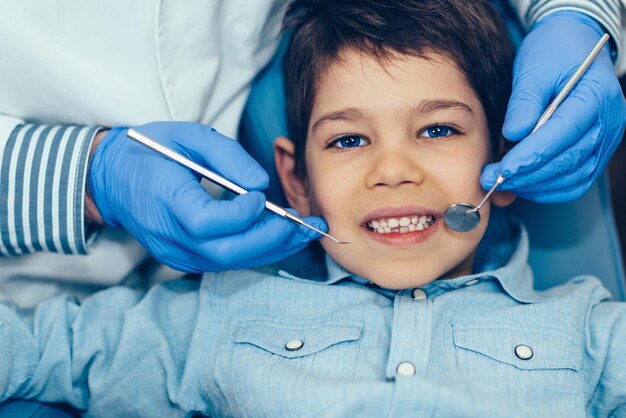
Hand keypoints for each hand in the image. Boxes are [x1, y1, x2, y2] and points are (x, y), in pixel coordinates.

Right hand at [87, 122, 326, 272]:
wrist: (112, 180)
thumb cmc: (151, 152)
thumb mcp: (189, 136)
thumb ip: (228, 157)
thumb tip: (262, 185)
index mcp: (164, 202)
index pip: (209, 223)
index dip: (244, 214)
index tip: (262, 195)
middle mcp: (168, 236)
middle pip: (227, 252)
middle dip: (273, 239)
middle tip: (306, 225)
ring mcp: (174, 253)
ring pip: (230, 262)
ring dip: (271, 248)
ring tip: (303, 232)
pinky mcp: (182, 260)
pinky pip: (224, 261)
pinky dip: (253, 250)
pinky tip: (277, 236)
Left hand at [481, 11, 625, 202]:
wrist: (573, 45)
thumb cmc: (554, 52)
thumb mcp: (534, 67)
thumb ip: (525, 102)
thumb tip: (513, 135)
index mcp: (596, 95)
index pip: (562, 134)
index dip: (530, 156)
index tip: (501, 169)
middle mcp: (609, 122)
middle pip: (567, 161)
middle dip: (526, 175)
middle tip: (490, 178)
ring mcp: (606, 140)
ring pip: (573, 178)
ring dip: (535, 186)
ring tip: (503, 181)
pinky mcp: (596, 152)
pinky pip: (577, 181)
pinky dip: (549, 189)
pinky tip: (524, 184)